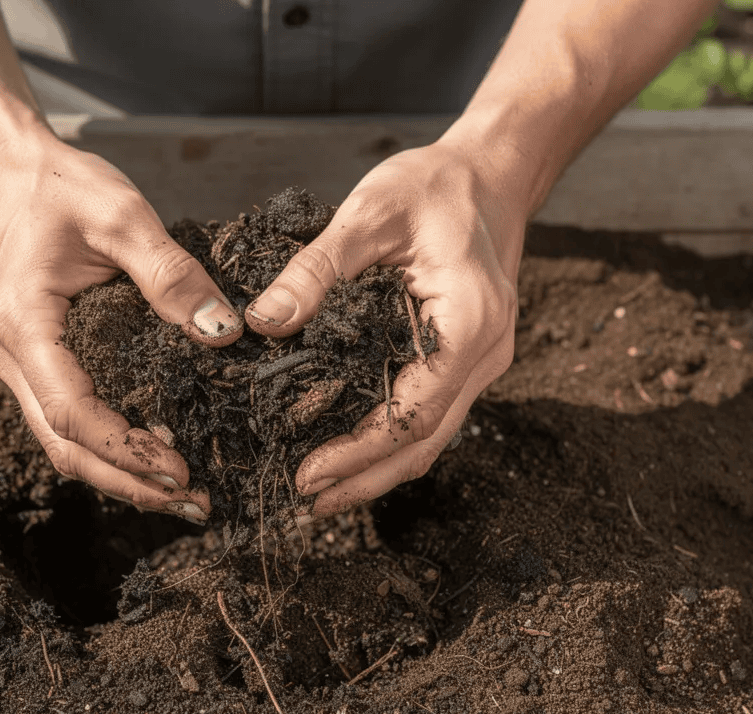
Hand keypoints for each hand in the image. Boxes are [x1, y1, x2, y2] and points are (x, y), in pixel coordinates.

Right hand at [0, 132, 243, 522]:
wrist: (10, 172)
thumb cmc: (60, 187)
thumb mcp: (123, 214)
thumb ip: (171, 273)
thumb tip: (222, 332)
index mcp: (23, 322)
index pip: (71, 411)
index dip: (124, 450)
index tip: (179, 469)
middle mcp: (11, 355)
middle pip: (64, 445)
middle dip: (126, 483)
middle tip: (192, 502)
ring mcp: (18, 363)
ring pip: (62, 441)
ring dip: (118, 473)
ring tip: (182, 492)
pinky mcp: (35, 362)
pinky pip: (68, 418)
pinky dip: (109, 446)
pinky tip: (155, 453)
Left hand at [245, 138, 524, 516]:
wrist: (490, 172)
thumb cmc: (434, 185)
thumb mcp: (369, 212)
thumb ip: (317, 269)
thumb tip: (262, 321)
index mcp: (470, 323)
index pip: (415, 411)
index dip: (360, 451)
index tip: (309, 474)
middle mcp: (485, 354)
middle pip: (426, 440)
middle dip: (366, 477)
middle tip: (307, 501)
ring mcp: (480, 361)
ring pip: (431, 435)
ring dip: (378, 467)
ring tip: (321, 492)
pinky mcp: (464, 358)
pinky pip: (429, 412)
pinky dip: (389, 439)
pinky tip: (350, 450)